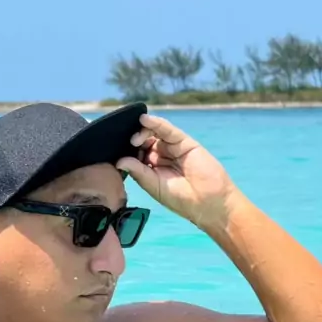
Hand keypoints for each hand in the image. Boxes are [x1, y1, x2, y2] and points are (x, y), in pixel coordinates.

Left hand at [116, 114, 237, 229]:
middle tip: (127, 144)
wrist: (208, 202)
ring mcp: (172, 148)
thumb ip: (138, 172)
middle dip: (133, 141)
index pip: (135, 154)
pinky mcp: (183, 142)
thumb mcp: (154, 186)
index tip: (114, 149)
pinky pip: (167, 130)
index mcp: (152, 168)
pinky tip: (144, 119)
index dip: (126, 151)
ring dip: (142, 132)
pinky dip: (155, 122)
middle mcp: (161, 156)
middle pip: (143, 141)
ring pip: (153, 133)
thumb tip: (119, 161)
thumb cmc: (181, 199)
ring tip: (135, 139)